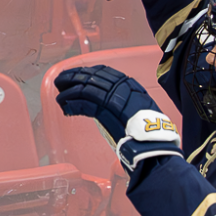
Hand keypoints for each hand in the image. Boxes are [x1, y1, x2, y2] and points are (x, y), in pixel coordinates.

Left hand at [54, 65, 181, 171]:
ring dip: (69, 93)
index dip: (86, 71)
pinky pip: (84, 104)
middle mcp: (122, 86)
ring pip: (85, 89)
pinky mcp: (106, 111)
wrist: (155, 144)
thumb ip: (123, 102)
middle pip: (91, 77)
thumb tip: (104, 103)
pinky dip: (73, 105)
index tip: (74, 73)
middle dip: (72, 78)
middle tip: (60, 81)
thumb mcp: (138, 109)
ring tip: (60, 98)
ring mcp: (114, 97)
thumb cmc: (148, 131)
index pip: (103, 71)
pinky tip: (66, 108)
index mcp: (130, 84)